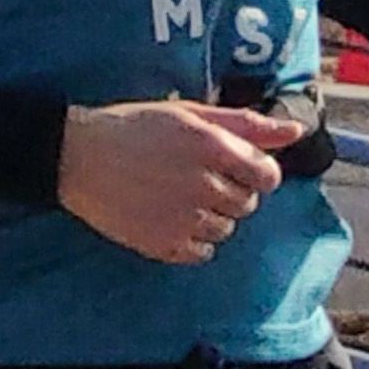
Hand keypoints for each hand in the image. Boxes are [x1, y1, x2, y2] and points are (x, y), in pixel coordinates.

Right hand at [58, 98, 301, 263]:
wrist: (74, 157)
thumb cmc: (133, 128)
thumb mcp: (189, 115)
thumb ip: (245, 124)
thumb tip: (295, 132)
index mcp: (211, 146)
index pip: (267, 175)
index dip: (254, 172)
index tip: (232, 168)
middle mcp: (202, 183)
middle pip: (246, 204)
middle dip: (229, 193)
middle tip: (194, 180)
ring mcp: (182, 217)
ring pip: (226, 230)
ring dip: (210, 218)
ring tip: (178, 199)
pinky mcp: (162, 243)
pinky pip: (202, 253)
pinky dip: (192, 242)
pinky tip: (169, 221)